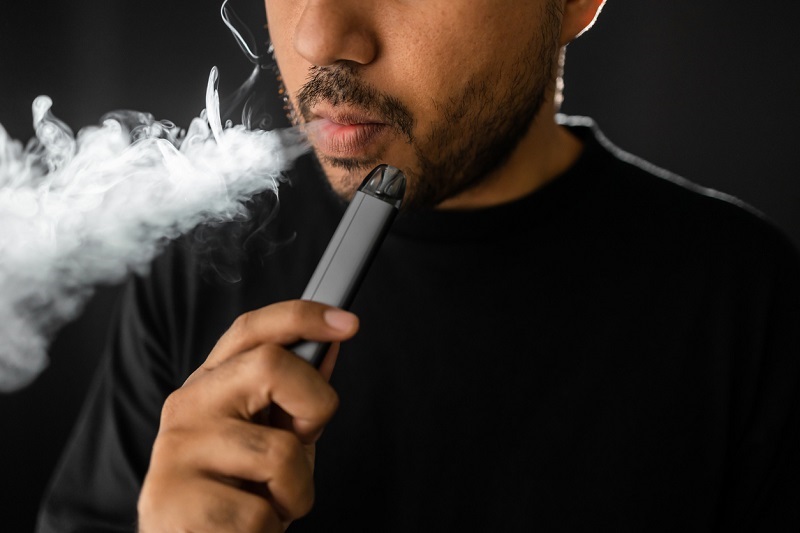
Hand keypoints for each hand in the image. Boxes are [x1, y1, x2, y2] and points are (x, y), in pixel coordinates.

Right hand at [137, 300, 358, 531]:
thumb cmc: (237, 494)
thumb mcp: (274, 439)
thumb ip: (297, 396)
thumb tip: (330, 346)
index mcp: (212, 383)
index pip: (252, 330)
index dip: (302, 316)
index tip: (348, 322)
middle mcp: (188, 406)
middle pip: (270, 366)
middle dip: (314, 406)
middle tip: (302, 442)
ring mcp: (175, 451)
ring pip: (280, 453)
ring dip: (294, 492)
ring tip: (266, 505)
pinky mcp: (169, 500)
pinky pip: (258, 513)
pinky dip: (268, 530)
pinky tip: (244, 531)